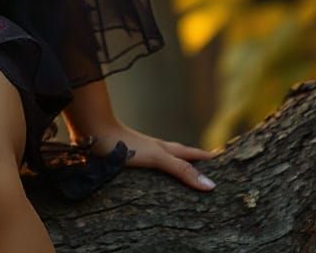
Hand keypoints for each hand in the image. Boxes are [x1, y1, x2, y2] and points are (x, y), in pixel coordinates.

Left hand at [76, 121, 218, 192]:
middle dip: (194, 160)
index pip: (191, 153)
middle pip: (178, 154)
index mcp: (164, 148)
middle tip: (209, 166)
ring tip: (182, 172)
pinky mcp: (125, 156)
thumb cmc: (124, 143)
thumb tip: (211, 185)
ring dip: (174, 165)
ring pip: (162, 158)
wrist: (93, 130)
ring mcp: (139, 151)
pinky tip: (149, 175)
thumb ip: (181, 169)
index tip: (223, 158)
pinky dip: (156, 170)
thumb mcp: (157, 158)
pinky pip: (147, 165)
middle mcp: (154, 148)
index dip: (206, 157)